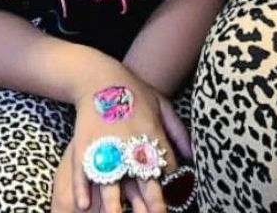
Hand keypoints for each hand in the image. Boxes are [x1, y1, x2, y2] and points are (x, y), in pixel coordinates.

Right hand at [51, 60, 190, 212]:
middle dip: (152, 200)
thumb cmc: (136, 91)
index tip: (174, 202)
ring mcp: (106, 142)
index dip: (172, 186)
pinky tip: (84, 204)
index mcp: (152, 131)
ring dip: (114, 200)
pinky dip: (82, 187)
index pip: (166, 165)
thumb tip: (194, 156)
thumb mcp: (162, 104)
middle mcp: (130, 140)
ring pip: (112, 178)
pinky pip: (82, 169)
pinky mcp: (85, 142)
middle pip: (142, 176)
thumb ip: (179, 131)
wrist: (102, 76)